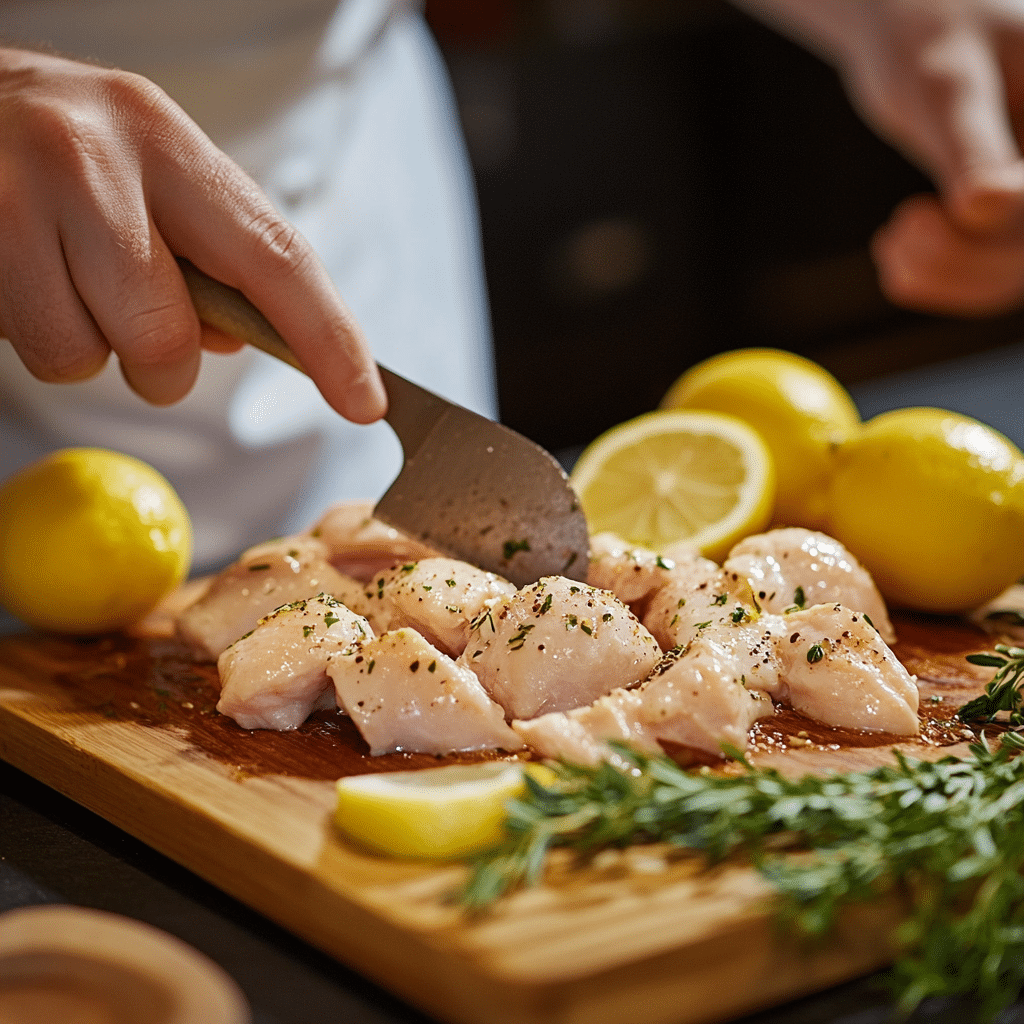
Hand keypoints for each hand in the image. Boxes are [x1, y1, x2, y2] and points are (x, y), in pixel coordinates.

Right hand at [0, 47, 385, 418]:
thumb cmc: (58, 150)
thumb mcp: (146, 174)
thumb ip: (210, 255)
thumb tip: (243, 341)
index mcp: (166, 140)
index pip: (276, 256)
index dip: (330, 339)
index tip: (365, 402)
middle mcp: (95, 159)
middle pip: (170, 336)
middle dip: (164, 369)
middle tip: (137, 330)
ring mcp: (19, 197)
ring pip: (89, 355)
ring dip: (92, 349)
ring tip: (65, 283)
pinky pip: (34, 351)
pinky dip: (39, 340)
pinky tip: (27, 282)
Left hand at [734, 0, 1023, 315]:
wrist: (914, 29)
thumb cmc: (931, 35)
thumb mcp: (945, 85)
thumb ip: (970, 144)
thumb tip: (988, 205)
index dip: (1002, 229)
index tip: (922, 212)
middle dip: (960, 257)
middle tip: (900, 224)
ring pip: (1011, 276)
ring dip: (944, 275)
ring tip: (894, 237)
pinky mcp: (1010, 220)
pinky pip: (986, 281)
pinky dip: (935, 280)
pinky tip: (893, 251)